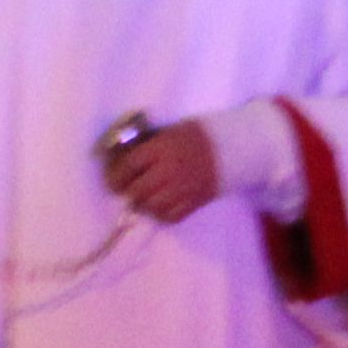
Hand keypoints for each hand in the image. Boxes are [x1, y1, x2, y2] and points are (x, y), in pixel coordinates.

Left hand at [100, 118, 226, 221]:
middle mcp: (170, 170)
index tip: (113, 178)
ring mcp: (183, 189)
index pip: (129, 166)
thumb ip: (149, 145)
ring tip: (144, 197)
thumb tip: (122, 157)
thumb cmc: (198, 135)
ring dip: (144, 203)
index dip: (115, 175)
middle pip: (137, 190)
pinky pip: (170, 216)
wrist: (235, 147)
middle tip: (126, 189)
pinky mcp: (194, 202)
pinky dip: (161, 213)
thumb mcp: (171, 131)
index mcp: (162, 148)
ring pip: (152, 206)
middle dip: (129, 191)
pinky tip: (161, 204)